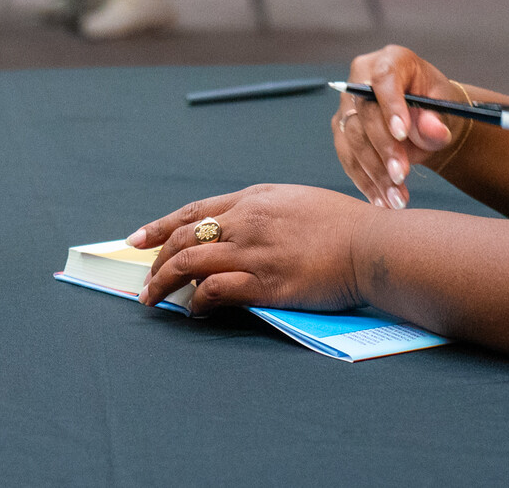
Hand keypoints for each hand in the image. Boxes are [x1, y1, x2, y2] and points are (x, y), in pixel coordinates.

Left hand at [128, 185, 372, 314]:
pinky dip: (197, 302)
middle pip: (183, 239)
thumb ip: (263, 211)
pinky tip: (193, 311)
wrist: (371, 245)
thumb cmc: (342, 225)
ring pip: (189, 264)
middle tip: (146, 281)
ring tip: (154, 299)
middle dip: (156, 261)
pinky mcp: (264, 283)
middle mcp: (246, 221)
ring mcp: (253, 252)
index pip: (193, 211)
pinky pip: (215, 291)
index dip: (159, 226)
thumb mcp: (296, 200)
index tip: (137, 240)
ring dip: (164, 283)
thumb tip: (237, 228)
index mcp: (254, 198)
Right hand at [335, 44, 466, 209]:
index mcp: (392, 60)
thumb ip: (437, 120)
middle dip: (384, 148)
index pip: (384, 78)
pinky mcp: (342, 128)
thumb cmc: (435, 108)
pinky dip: (365, 181)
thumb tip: (434, 130)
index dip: (390, 105)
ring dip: (375, 172)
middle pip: (365, 112)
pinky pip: (347, 157)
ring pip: (353, 138)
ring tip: (397, 198)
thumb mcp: (444, 109)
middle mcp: (362, 77)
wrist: (425, 119)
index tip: (402, 134)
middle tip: (403, 176)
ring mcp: (347, 103)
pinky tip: (382, 199)